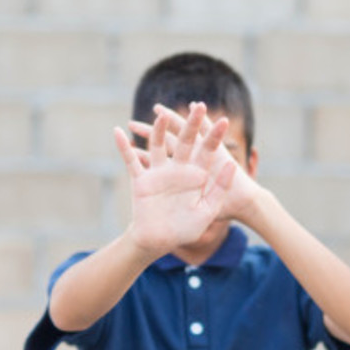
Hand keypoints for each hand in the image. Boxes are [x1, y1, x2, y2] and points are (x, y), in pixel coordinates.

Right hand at [113, 103, 232, 256]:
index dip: (214, 136)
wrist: (160, 242)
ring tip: (161, 114)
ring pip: (157, 146)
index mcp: (196, 175)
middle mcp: (178, 169)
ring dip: (158, 130)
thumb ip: (219, 188)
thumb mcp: (208, 210)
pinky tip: (118, 131)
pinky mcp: (141, 180)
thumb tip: (232, 165)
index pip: (207, 151)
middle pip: (185, 141)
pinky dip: (124, 147)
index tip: (224, 121)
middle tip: (201, 107)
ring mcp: (159, 173)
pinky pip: (131, 160)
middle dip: (192, 124)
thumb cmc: (186, 229)